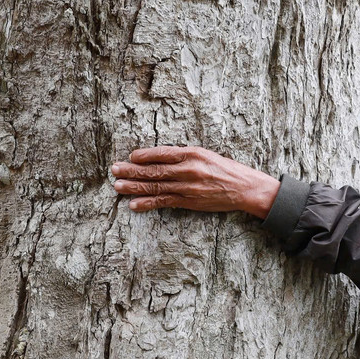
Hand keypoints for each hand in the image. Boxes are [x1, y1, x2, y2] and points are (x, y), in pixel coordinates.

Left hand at [110, 146, 281, 218]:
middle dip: (132, 171)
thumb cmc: (225, 169)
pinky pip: (164, 202)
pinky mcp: (189, 202)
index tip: (130, 157)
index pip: (163, 154)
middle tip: (115, 169)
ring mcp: (188, 188)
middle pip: (155, 171)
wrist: (245, 188)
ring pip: (156, 187)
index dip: (145, 155)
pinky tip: (133, 204)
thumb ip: (183, 156)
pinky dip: (148, 203)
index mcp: (193, 154)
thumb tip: (158, 157)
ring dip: (134, 187)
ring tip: (117, 186)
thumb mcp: (205, 154)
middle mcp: (188, 170)